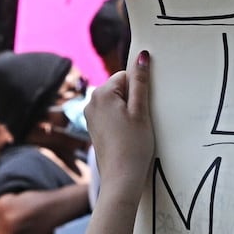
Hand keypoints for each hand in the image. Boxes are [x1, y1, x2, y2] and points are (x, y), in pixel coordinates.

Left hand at [87, 50, 154, 195]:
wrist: (120, 178)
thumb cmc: (133, 145)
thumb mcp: (141, 111)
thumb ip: (141, 82)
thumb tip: (142, 56)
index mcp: (102, 93)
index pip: (126, 76)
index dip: (139, 91)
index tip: (143, 109)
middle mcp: (91, 101)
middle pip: (120, 88)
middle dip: (133, 100)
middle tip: (140, 121)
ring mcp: (90, 116)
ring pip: (116, 102)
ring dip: (128, 111)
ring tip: (133, 130)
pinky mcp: (93, 128)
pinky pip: (110, 115)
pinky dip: (120, 121)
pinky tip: (126, 136)